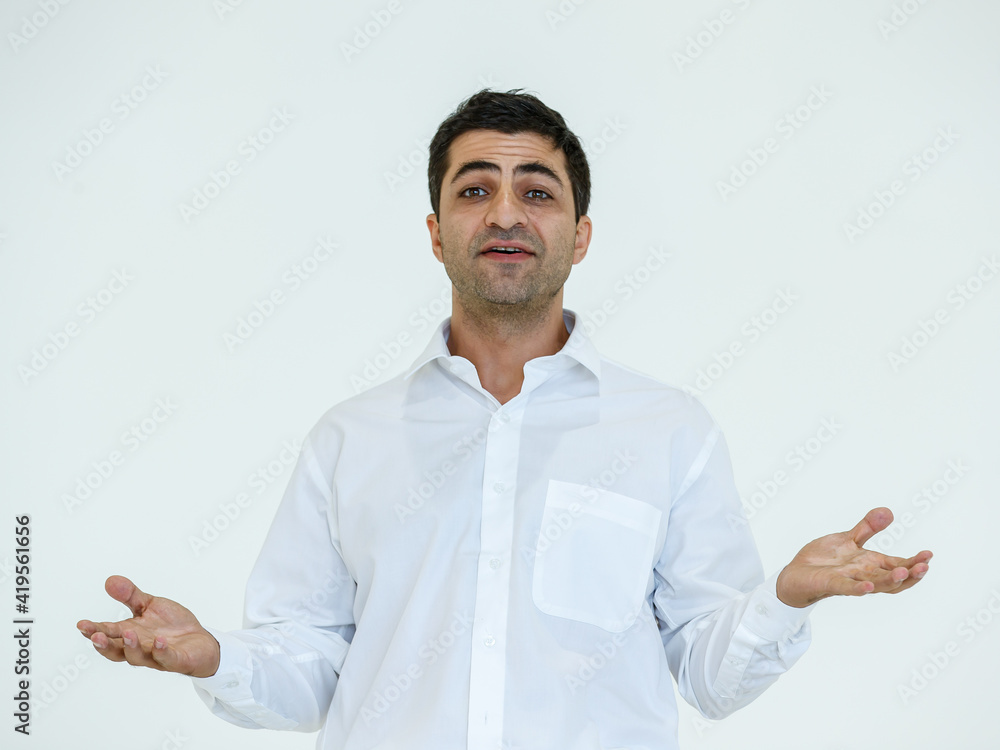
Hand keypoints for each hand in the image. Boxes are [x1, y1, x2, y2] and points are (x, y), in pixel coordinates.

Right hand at [76, 575, 220, 677]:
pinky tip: (159, 641)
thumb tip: (110, 580)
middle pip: (117, 651)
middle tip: (95, 636)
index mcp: (130, 634)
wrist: (201, 641)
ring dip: (131, 647)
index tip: (81, 624)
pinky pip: (167, 659)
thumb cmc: (171, 626)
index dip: (94, 630)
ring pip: (138, 658)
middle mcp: (140, 648)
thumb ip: (130, 595)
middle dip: (104, 645)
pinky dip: (162, 652)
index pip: (108, 634)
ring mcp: (157, 657)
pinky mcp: (177, 660)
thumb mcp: (150, 605)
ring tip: (129, 634)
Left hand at [776, 507, 931, 607]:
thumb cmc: (824, 560)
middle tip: (925, 566)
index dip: (913, 561)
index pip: (897, 564)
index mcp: (870, 564)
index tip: (929, 554)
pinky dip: (858, 589)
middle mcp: (863, 575)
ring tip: (904, 572)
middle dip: (910, 573)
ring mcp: (848, 581)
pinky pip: (846, 588)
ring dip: (889, 580)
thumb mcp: (848, 539)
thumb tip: (888, 511)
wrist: (796, 574)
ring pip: (874, 584)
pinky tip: (868, 587)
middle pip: (892, 578)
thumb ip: (868, 527)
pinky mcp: (831, 584)